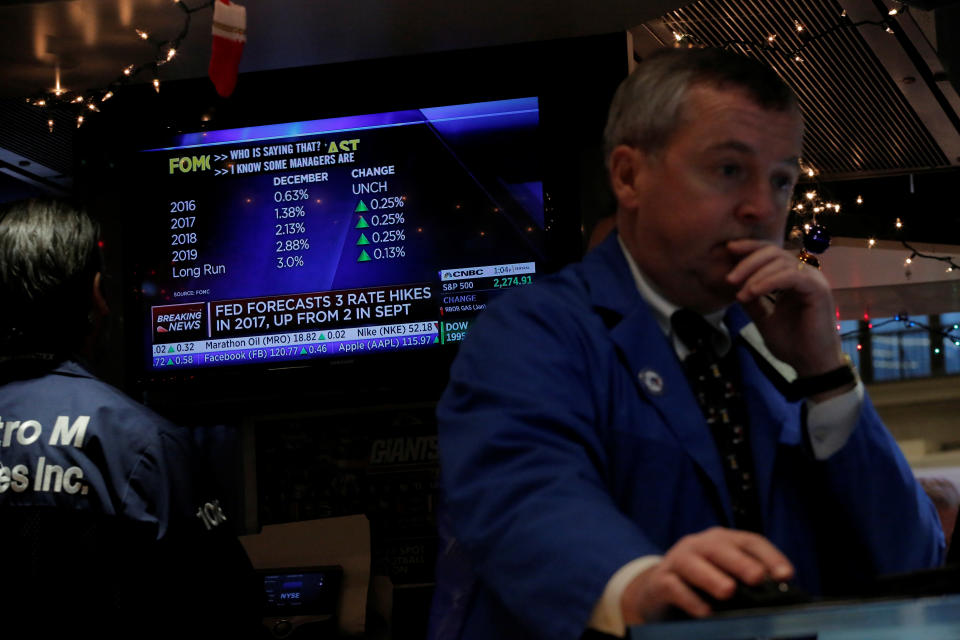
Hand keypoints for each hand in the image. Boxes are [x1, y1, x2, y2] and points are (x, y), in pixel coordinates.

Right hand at [621, 527, 793, 623]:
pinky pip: (674, 587)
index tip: (786, 575)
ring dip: (711, 577)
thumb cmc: (701, 583)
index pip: (749, 541)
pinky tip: (703, 612)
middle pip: (719, 548)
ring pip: (693, 564)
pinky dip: (689, 599)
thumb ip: (746, 582)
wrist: (658, 589)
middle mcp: (699, 545)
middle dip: (740, 562)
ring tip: (728, 592)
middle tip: (756, 577)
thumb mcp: (725, 576)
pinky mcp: (661, 580)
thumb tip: (776, 597)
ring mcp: (677, 560)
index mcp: (722, 541)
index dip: (769, 556)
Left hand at [725, 239, 844, 376]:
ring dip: (755, 275)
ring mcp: (813, 280)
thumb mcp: (763, 318)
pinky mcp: (818, 289)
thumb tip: (735, 287)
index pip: (771, 253)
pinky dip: (769, 282)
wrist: (810, 364)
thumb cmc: (792, 343)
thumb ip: (752, 301)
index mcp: (794, 277)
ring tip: (740, 292)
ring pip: (781, 261)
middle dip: (748, 262)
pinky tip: (753, 292)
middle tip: (729, 278)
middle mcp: (805, 274)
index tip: (728, 249)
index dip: (750, 248)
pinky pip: (790, 276)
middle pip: (774, 252)